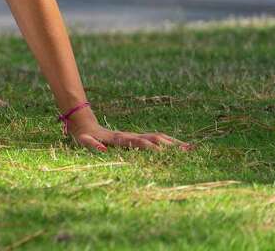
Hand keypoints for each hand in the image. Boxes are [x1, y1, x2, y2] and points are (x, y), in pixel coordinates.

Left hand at [67, 116, 191, 151]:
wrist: (84, 122)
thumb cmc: (84, 136)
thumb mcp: (84, 141)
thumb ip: (91, 144)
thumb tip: (101, 149)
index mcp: (119, 138)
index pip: (137, 142)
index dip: (148, 146)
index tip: (161, 151)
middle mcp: (130, 136)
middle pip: (153, 138)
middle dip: (169, 144)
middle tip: (187, 150)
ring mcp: (134, 136)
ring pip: (157, 137)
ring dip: (173, 143)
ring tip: (190, 149)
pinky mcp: (136, 138)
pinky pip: (155, 139)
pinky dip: (168, 142)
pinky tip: (181, 147)